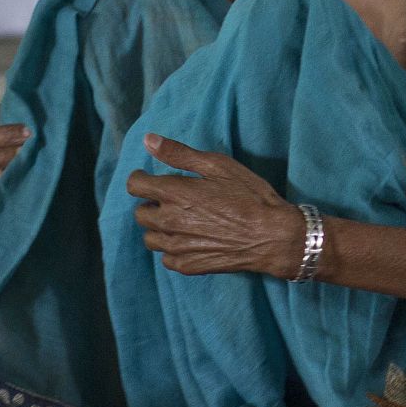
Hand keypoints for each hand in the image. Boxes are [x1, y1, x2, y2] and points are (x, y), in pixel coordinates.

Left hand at [126, 134, 303, 277]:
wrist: (270, 236)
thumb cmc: (248, 195)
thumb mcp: (218, 165)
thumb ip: (179, 153)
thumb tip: (148, 140)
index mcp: (174, 194)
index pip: (135, 186)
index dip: (140, 178)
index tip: (150, 178)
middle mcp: (169, 222)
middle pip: (140, 214)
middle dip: (152, 204)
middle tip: (174, 200)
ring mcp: (176, 247)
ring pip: (150, 237)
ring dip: (159, 227)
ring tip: (182, 221)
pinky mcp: (186, 266)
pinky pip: (166, 257)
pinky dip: (173, 247)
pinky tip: (191, 240)